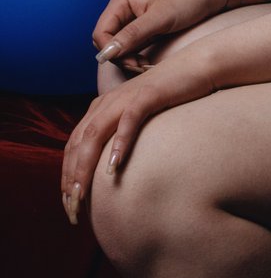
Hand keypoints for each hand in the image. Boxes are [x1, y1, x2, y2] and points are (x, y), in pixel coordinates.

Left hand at [61, 52, 213, 224]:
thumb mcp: (136, 117)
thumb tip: (112, 168)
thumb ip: (119, 134)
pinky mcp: (147, 94)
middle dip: (71, 179)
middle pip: (78, 143)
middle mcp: (107, 102)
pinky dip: (119, 143)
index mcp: (101, 107)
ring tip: (81, 194)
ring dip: (84, 166)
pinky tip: (115, 166)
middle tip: (72, 210)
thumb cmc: (168, 98)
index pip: (73, 145)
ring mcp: (126, 97)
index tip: (69, 204)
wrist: (196, 67)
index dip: (67, 175)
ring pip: (94, 134)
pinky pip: (128, 120)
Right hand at [92, 0, 223, 72]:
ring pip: (117, 48)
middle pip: (106, 43)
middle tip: (140, 67)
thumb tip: (107, 52)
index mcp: (121, 1)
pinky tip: (147, 63)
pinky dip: (135, 58)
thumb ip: (133, 34)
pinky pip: (129, 49)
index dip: (110, 52)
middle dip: (120, 58)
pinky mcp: (140, 30)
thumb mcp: (161, 18)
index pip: (100, 34)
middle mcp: (122, 9)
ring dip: (128, 60)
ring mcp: (130, 20)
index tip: (131, 63)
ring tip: (146, 66)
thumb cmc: (187, 0)